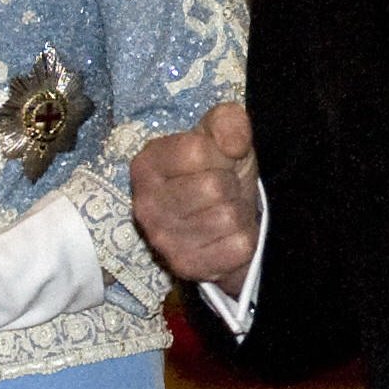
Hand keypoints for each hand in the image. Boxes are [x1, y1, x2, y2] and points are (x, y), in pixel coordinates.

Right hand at [130, 102, 259, 296]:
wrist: (222, 224)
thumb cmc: (216, 172)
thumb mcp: (220, 136)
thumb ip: (227, 121)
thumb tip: (233, 144)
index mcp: (145, 165)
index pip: (195, 151)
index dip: (220, 153)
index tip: (216, 161)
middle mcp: (145, 204)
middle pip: (213, 186)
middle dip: (230, 185)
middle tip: (223, 190)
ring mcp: (162, 240)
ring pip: (227, 217)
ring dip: (238, 212)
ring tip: (224, 211)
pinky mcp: (186, 267)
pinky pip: (238, 246)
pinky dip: (243, 239)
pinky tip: (226, 236)